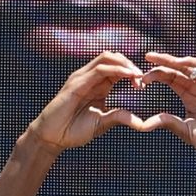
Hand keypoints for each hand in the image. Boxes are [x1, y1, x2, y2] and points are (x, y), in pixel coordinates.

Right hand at [22, 51, 146, 152]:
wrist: (52, 137)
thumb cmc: (74, 130)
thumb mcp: (103, 122)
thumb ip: (120, 117)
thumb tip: (142, 123)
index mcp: (99, 84)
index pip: (118, 67)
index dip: (132, 72)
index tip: (143, 86)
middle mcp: (90, 77)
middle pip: (114, 57)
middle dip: (131, 65)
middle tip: (142, 79)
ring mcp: (82, 77)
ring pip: (107, 57)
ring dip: (125, 64)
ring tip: (137, 75)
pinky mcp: (76, 83)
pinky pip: (99, 69)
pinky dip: (116, 70)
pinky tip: (128, 76)